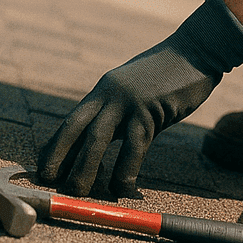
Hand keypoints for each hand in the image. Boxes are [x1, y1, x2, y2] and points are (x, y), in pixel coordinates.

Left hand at [37, 0, 242, 197]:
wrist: (197, 49)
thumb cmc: (168, 76)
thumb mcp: (135, 91)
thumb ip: (119, 112)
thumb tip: (104, 141)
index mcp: (104, 89)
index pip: (72, 120)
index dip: (56, 146)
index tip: (45, 168)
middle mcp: (110, 93)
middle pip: (76, 127)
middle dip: (60, 156)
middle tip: (50, 183)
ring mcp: (128, 100)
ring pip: (98, 138)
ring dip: (85, 167)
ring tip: (78, 193)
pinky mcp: (151, 108)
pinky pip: (134, 145)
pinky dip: (125, 169)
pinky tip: (122, 187)